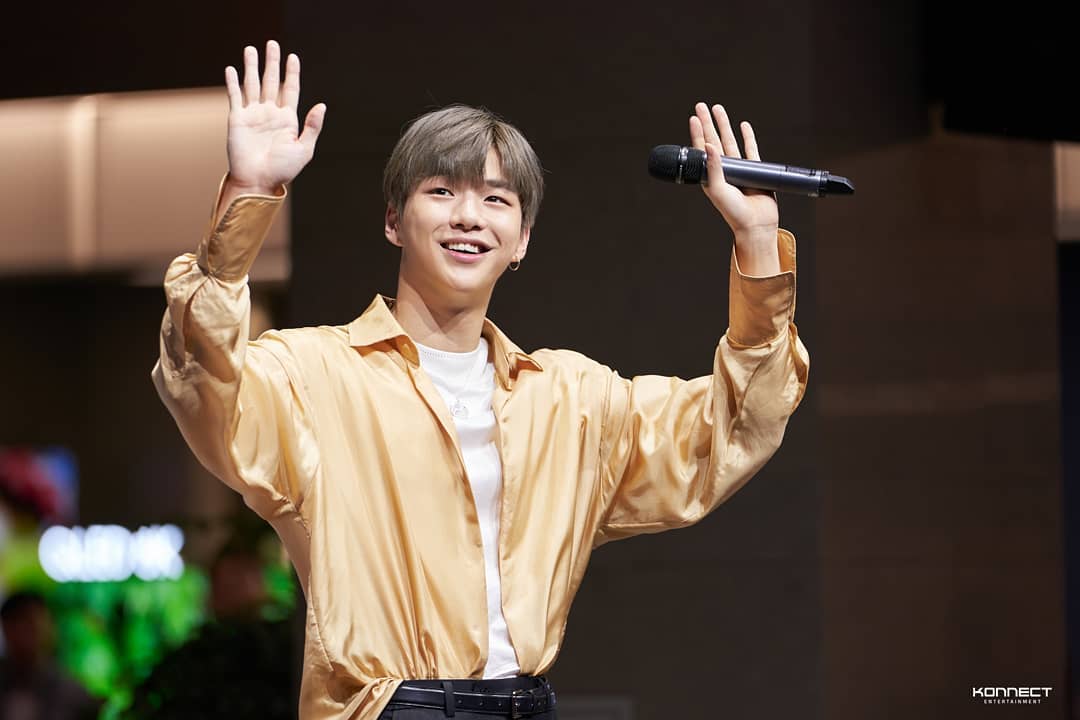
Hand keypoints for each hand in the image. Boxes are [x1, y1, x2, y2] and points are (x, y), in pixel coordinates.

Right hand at [224, 40, 325, 193]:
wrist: (258, 181)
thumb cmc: (282, 170)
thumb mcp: (304, 149)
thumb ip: (312, 127)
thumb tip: (322, 105)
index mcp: (288, 120)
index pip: (291, 90)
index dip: (292, 73)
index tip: (293, 57)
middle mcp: (270, 114)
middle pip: (272, 82)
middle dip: (272, 63)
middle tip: (272, 43)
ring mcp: (253, 115)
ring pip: (252, 84)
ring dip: (251, 67)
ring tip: (251, 49)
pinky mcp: (237, 119)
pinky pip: (235, 97)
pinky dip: (233, 83)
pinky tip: (231, 69)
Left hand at [689, 102, 778, 248]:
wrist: (756, 225)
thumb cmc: (734, 213)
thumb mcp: (718, 190)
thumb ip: (713, 167)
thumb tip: (707, 144)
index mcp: (710, 176)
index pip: (701, 149)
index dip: (697, 133)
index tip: (693, 117)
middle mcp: (722, 170)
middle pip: (713, 140)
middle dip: (707, 123)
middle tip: (701, 105)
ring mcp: (738, 169)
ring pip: (730, 141)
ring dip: (724, 125)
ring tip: (718, 108)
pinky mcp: (754, 170)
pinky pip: (750, 149)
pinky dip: (747, 136)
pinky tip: (743, 125)